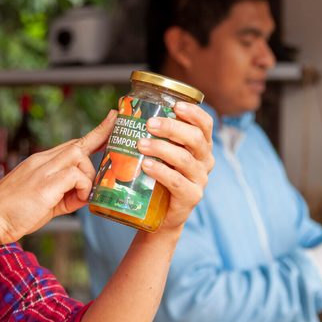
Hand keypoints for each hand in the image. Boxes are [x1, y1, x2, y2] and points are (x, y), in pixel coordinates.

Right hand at [0, 111, 116, 245]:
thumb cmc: (13, 214)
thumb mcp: (46, 202)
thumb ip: (66, 194)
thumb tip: (85, 194)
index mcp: (41, 163)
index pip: (73, 143)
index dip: (96, 132)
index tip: (112, 119)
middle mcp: (42, 161)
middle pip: (79, 144)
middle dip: (102, 139)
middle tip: (120, 146)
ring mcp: (43, 169)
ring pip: (80, 157)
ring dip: (87, 177)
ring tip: (77, 198)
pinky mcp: (45, 183)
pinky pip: (76, 176)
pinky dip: (82, 188)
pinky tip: (74, 202)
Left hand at [135, 102, 214, 230]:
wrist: (160, 215)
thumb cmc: (157, 177)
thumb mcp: (156, 153)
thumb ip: (146, 134)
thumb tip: (116, 113)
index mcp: (200, 146)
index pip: (205, 124)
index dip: (193, 112)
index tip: (175, 106)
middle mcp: (205, 161)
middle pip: (195, 138)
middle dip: (171, 128)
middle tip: (149, 125)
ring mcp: (200, 180)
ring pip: (184, 159)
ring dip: (162, 148)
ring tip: (141, 144)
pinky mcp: (191, 197)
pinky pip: (177, 182)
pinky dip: (161, 171)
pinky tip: (146, 165)